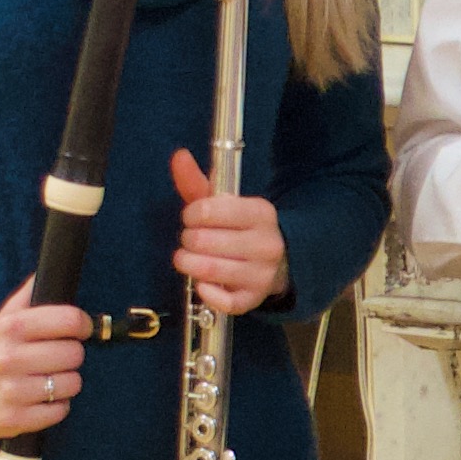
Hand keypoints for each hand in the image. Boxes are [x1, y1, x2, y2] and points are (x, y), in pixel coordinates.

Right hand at [0, 282, 87, 439]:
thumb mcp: (2, 320)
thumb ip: (27, 297)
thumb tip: (49, 271)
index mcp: (11, 329)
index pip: (69, 320)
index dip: (82, 325)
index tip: (79, 330)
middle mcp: (9, 359)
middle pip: (74, 354)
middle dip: (70, 355)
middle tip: (57, 358)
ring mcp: (11, 392)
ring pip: (71, 383)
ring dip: (66, 382)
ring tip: (48, 379)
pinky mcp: (13, 420)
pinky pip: (60, 411)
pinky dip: (56, 406)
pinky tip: (40, 399)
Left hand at [172, 150, 285, 314]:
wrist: (281, 259)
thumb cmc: (242, 228)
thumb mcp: (225, 203)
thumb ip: (198, 182)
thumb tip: (178, 156)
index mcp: (261, 213)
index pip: (211, 211)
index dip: (191, 214)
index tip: (192, 217)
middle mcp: (266, 243)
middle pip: (205, 241)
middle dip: (188, 240)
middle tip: (190, 240)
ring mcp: (262, 274)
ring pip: (211, 270)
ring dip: (188, 264)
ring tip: (185, 259)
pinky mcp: (255, 299)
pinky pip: (225, 303)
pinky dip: (207, 294)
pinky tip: (201, 284)